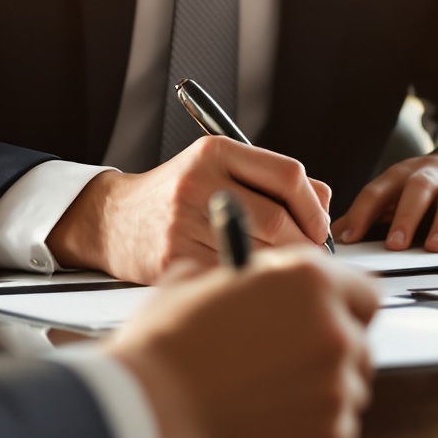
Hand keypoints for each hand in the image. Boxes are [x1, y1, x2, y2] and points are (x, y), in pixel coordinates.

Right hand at [52, 136, 335, 283]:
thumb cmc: (177, 197)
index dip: (314, 208)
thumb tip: (325, 203)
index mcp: (215, 152)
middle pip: (278, 220)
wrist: (113, 221)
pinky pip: (231, 276)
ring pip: (257, 253)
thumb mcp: (220, 170)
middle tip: (310, 261)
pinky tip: (248, 285)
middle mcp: (199, 182)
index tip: (321, 229)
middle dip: (304, 246)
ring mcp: (183, 221)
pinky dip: (249, 284)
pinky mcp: (173, 258)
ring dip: (280, 270)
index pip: (288, 175)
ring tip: (283, 274)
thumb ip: (273, 181)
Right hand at [107, 250, 380, 437]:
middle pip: (360, 346)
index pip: (365, 293)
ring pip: (349, 395)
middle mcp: (335, 331)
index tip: (326, 321)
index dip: (343, 308)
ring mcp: (337, 390)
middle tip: (289, 371)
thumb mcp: (193, 285)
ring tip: (265, 407)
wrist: (145, 418)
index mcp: (309, 282)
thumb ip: (239, 278)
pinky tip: (266, 435)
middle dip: (330, 358)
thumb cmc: (162, 351)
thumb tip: (245, 279)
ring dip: (320, 400)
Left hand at [332, 146, 437, 251]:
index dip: (364, 211)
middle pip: (426, 191)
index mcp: (410, 174)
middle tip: (402, 244)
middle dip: (413, 217)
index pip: (382, 188)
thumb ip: (368, 213)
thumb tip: (331, 237)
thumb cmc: (427, 189)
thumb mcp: (397, 191)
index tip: (351, 238)